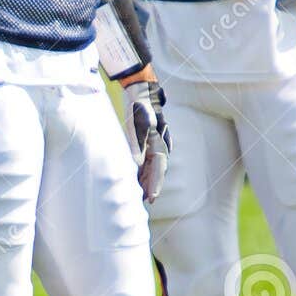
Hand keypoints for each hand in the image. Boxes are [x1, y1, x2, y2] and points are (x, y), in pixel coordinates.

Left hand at [122, 79, 169, 203]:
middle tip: (145, 202)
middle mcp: (159, 146)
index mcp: (158, 144)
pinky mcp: (147, 141)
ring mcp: (155, 144)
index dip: (155, 185)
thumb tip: (137, 164)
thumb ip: (137, 145)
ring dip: (146, 180)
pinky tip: (137, 179)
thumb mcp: (136, 126)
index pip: (158, 170)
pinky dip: (143, 171)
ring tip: (139, 195)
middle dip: (151, 187)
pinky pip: (147, 161)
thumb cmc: (139, 109)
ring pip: (152, 168)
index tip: (152, 199)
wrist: (141, 94)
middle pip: (156, 172)